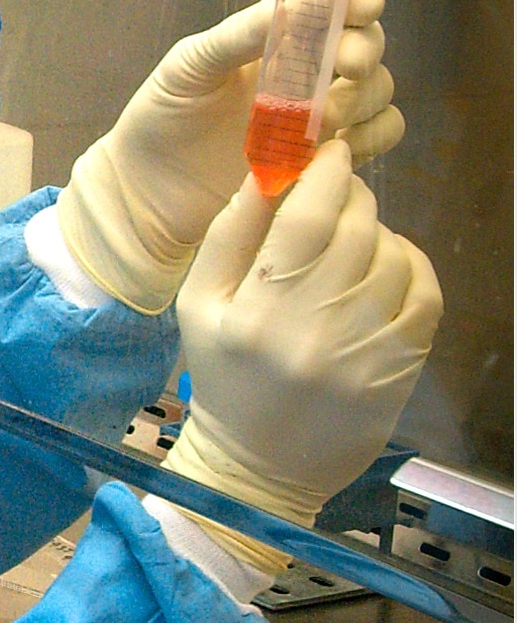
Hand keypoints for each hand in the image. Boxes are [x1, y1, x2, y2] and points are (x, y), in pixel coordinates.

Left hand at [56, 0, 401, 312]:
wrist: (145, 191)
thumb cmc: (161, 118)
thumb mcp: (191, 66)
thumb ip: (239, 35)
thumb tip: (288, 3)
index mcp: (274, 39)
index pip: (331, 6)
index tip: (365, 4)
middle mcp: (305, 73)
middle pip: (365, 47)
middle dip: (364, 49)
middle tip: (345, 64)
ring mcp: (318, 118)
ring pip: (378, 92)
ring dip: (366, 96)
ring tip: (324, 116)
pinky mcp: (324, 161)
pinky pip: (375, 139)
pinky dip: (373, 136)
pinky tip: (339, 144)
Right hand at [168, 139, 441, 548]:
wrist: (257, 469)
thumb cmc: (223, 378)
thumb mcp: (199, 306)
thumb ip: (229, 236)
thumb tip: (266, 172)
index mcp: (254, 310)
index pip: (305, 218)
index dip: (325, 174)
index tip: (330, 153)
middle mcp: (312, 330)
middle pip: (355, 230)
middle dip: (353, 198)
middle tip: (341, 194)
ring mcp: (361, 355)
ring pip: (393, 258)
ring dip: (381, 233)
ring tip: (359, 239)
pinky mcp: (396, 373)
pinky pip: (424, 298)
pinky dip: (414, 267)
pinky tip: (392, 267)